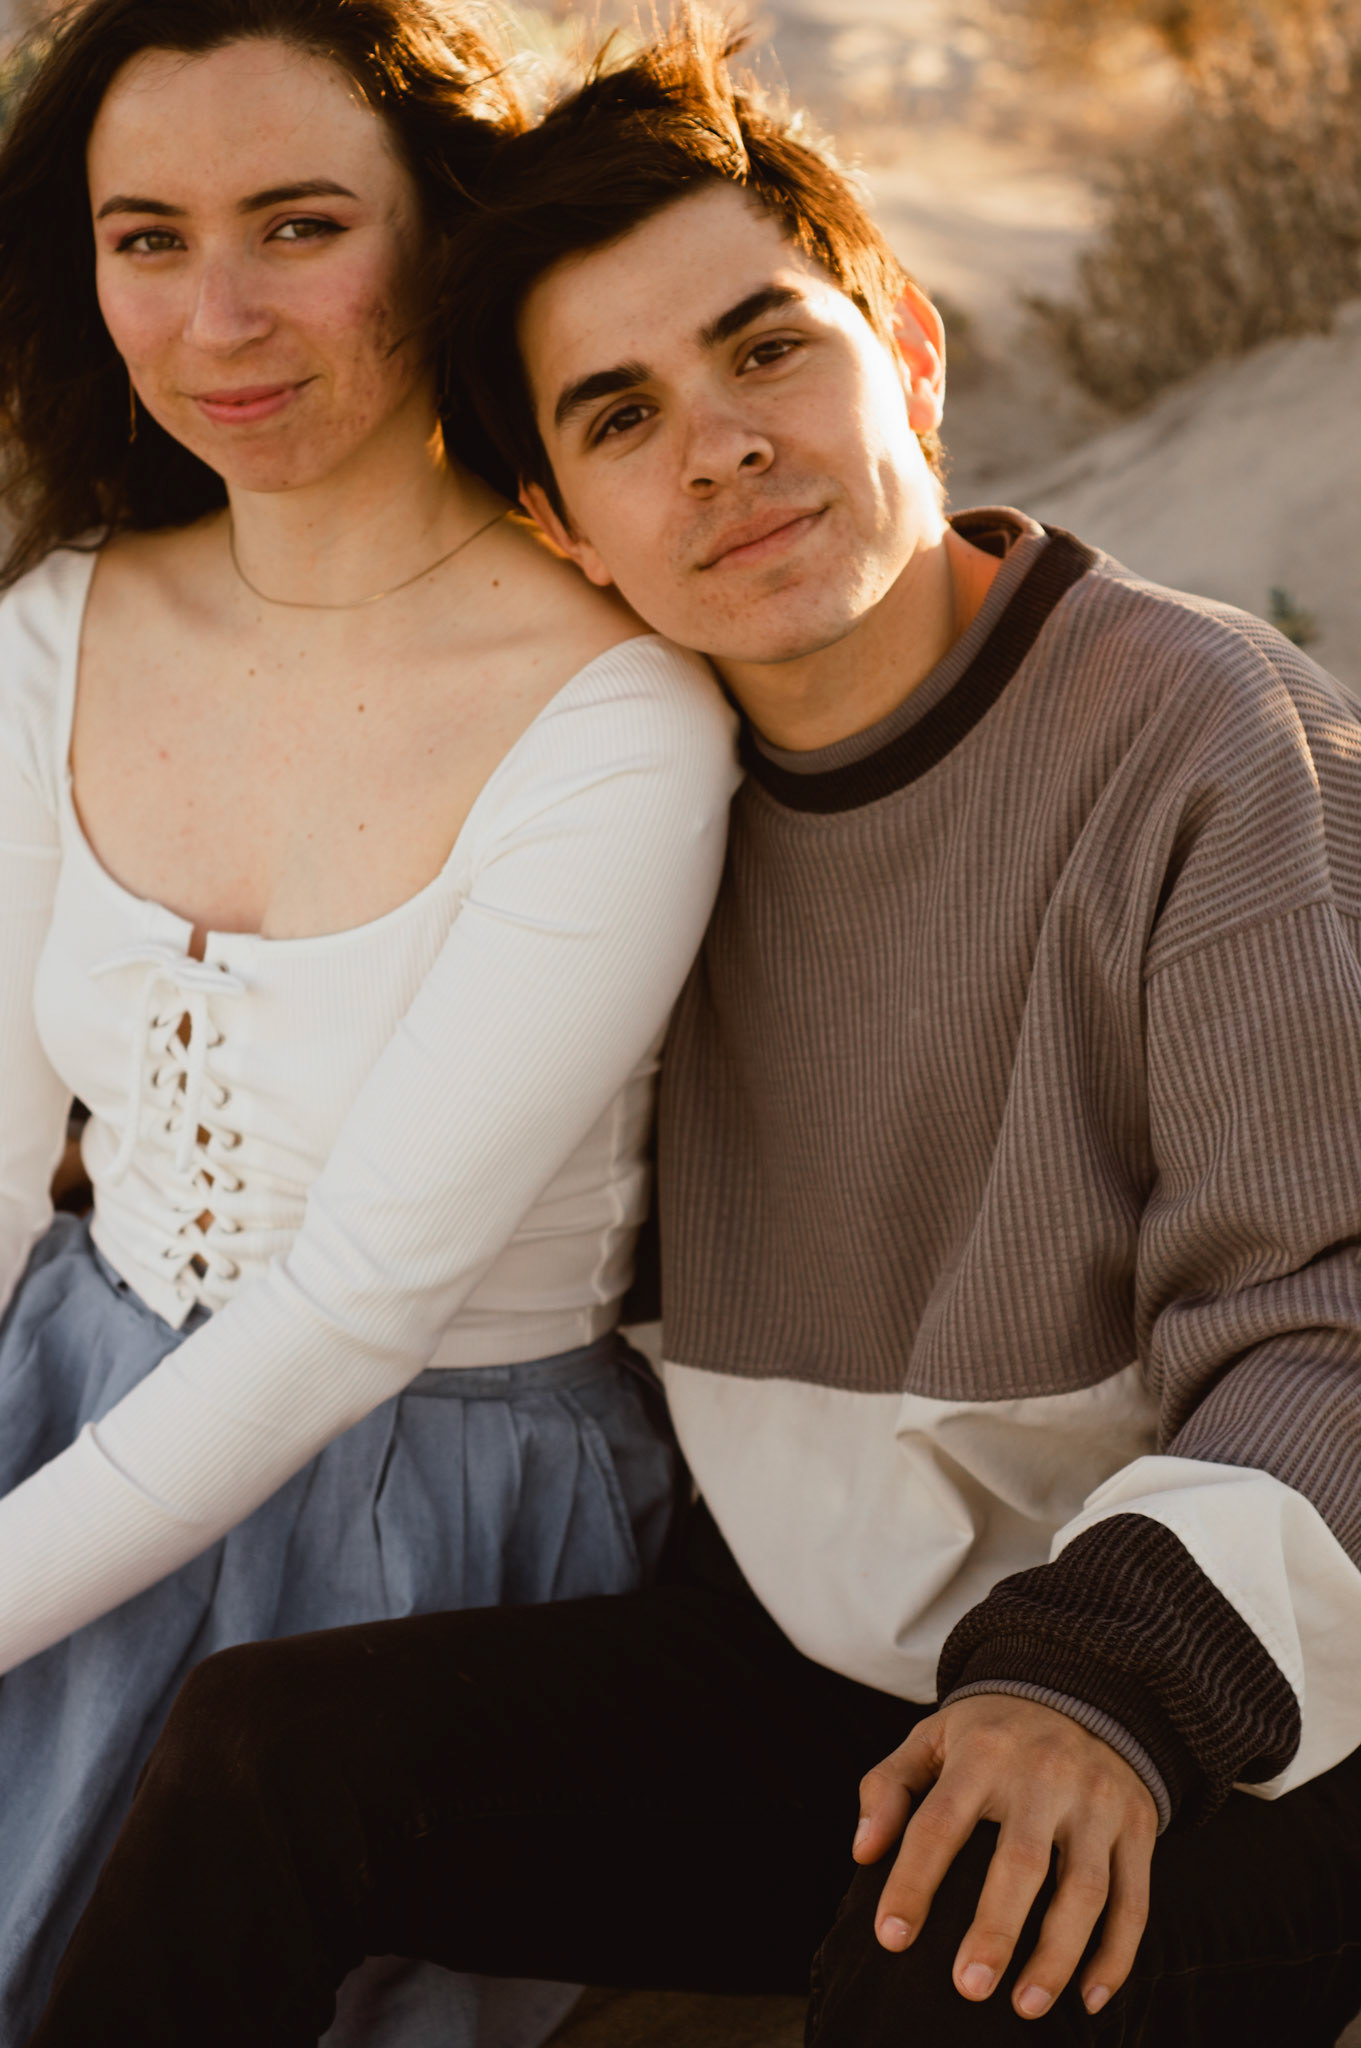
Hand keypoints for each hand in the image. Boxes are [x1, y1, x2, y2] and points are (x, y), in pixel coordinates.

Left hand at [853, 1694, 1156, 2020]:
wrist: (1085, 1689)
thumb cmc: (991, 1733)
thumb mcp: (932, 1737)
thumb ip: (889, 1787)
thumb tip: (863, 1853)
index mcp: (983, 1753)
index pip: (939, 1822)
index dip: (913, 1882)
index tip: (891, 1938)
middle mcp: (1044, 1774)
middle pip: (1020, 1862)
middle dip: (994, 1931)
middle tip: (966, 1988)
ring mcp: (1097, 1800)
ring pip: (1085, 1889)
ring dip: (1058, 1956)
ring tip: (1024, 2007)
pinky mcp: (1137, 1825)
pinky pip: (1133, 1899)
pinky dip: (1116, 1955)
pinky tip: (1089, 1998)